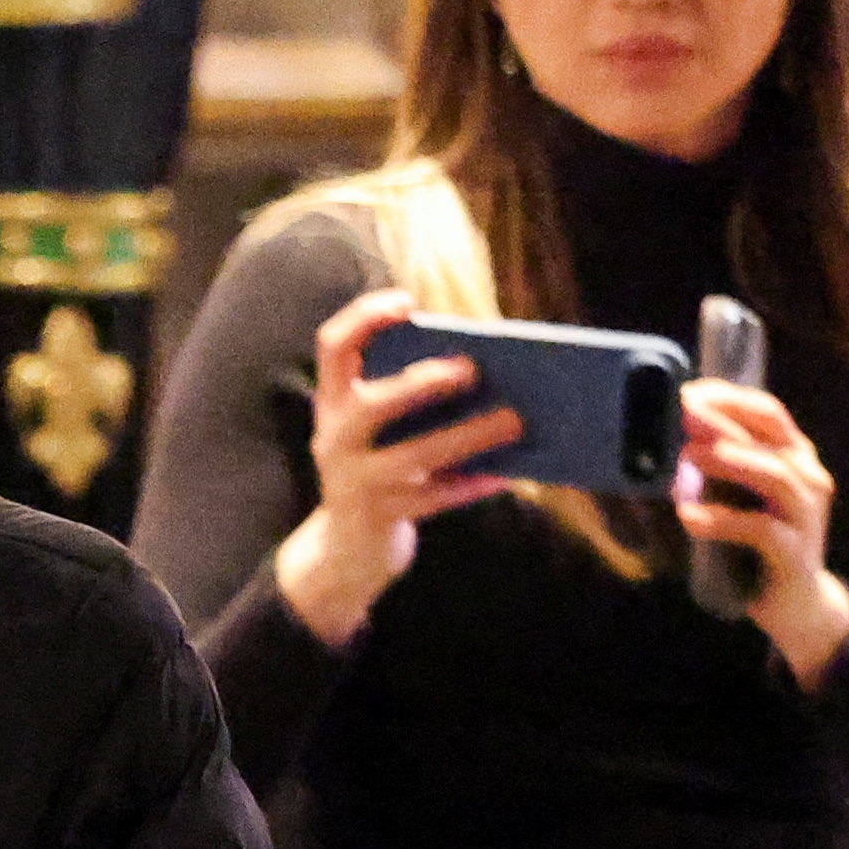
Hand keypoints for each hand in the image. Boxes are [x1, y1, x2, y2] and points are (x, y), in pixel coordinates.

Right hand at [273, 288, 521, 645]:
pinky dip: (474, 484)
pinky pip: (435, 498)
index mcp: (333, 403)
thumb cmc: (379, 466)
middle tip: (471, 368)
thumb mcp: (378, 428)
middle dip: (419, 385)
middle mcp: (335, 439)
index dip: (364, 319)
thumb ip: (409, 395)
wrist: (345, 546)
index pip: (332, 347)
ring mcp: (355, 482)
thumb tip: (485, 370)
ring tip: (515, 419)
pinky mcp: (382, 518)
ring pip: (414, 456)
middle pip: (369, 406)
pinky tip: (508, 474)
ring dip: (468, 435)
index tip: (407, 302)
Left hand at [680, 377, 848, 684]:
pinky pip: (761, 530)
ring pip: (774, 475)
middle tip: (679, 414)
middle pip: (769, 435)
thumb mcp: (733, 499)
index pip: (766, 411)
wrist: (795, 605)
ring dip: (728, 462)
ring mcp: (804, 514)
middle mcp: (807, 477)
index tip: (685, 391)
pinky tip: (689, 515)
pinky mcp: (794, 552)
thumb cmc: (754, 545)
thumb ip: (708, 472)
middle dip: (722, 422)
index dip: (727, 398)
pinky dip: (722, 520)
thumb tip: (650, 449)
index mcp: (793, 456)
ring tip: (686, 458)